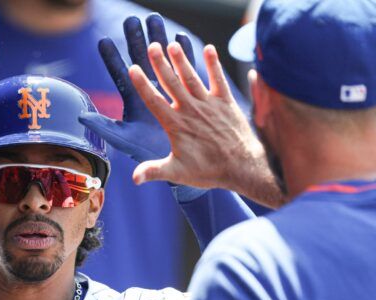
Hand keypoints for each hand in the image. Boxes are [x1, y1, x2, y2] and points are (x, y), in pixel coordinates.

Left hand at [79, 14, 195, 164]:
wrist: (180, 163)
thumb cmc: (150, 155)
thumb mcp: (124, 141)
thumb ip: (104, 128)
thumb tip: (80, 117)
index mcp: (134, 102)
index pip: (121, 76)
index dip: (112, 59)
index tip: (103, 41)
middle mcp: (150, 93)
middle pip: (141, 61)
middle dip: (135, 40)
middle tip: (131, 20)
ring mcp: (168, 91)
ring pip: (162, 60)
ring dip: (159, 40)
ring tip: (154, 20)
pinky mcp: (186, 93)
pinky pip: (185, 69)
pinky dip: (184, 54)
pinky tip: (181, 37)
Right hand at [128, 40, 281, 206]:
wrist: (241, 167)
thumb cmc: (208, 171)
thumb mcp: (177, 173)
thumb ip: (154, 171)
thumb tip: (134, 178)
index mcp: (176, 125)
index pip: (154, 101)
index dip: (142, 84)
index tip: (133, 68)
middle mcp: (191, 110)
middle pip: (171, 83)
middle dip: (161, 63)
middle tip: (152, 46)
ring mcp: (209, 104)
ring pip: (191, 77)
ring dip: (182, 60)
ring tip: (173, 44)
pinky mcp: (226, 102)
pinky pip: (218, 79)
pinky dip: (214, 64)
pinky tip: (209, 49)